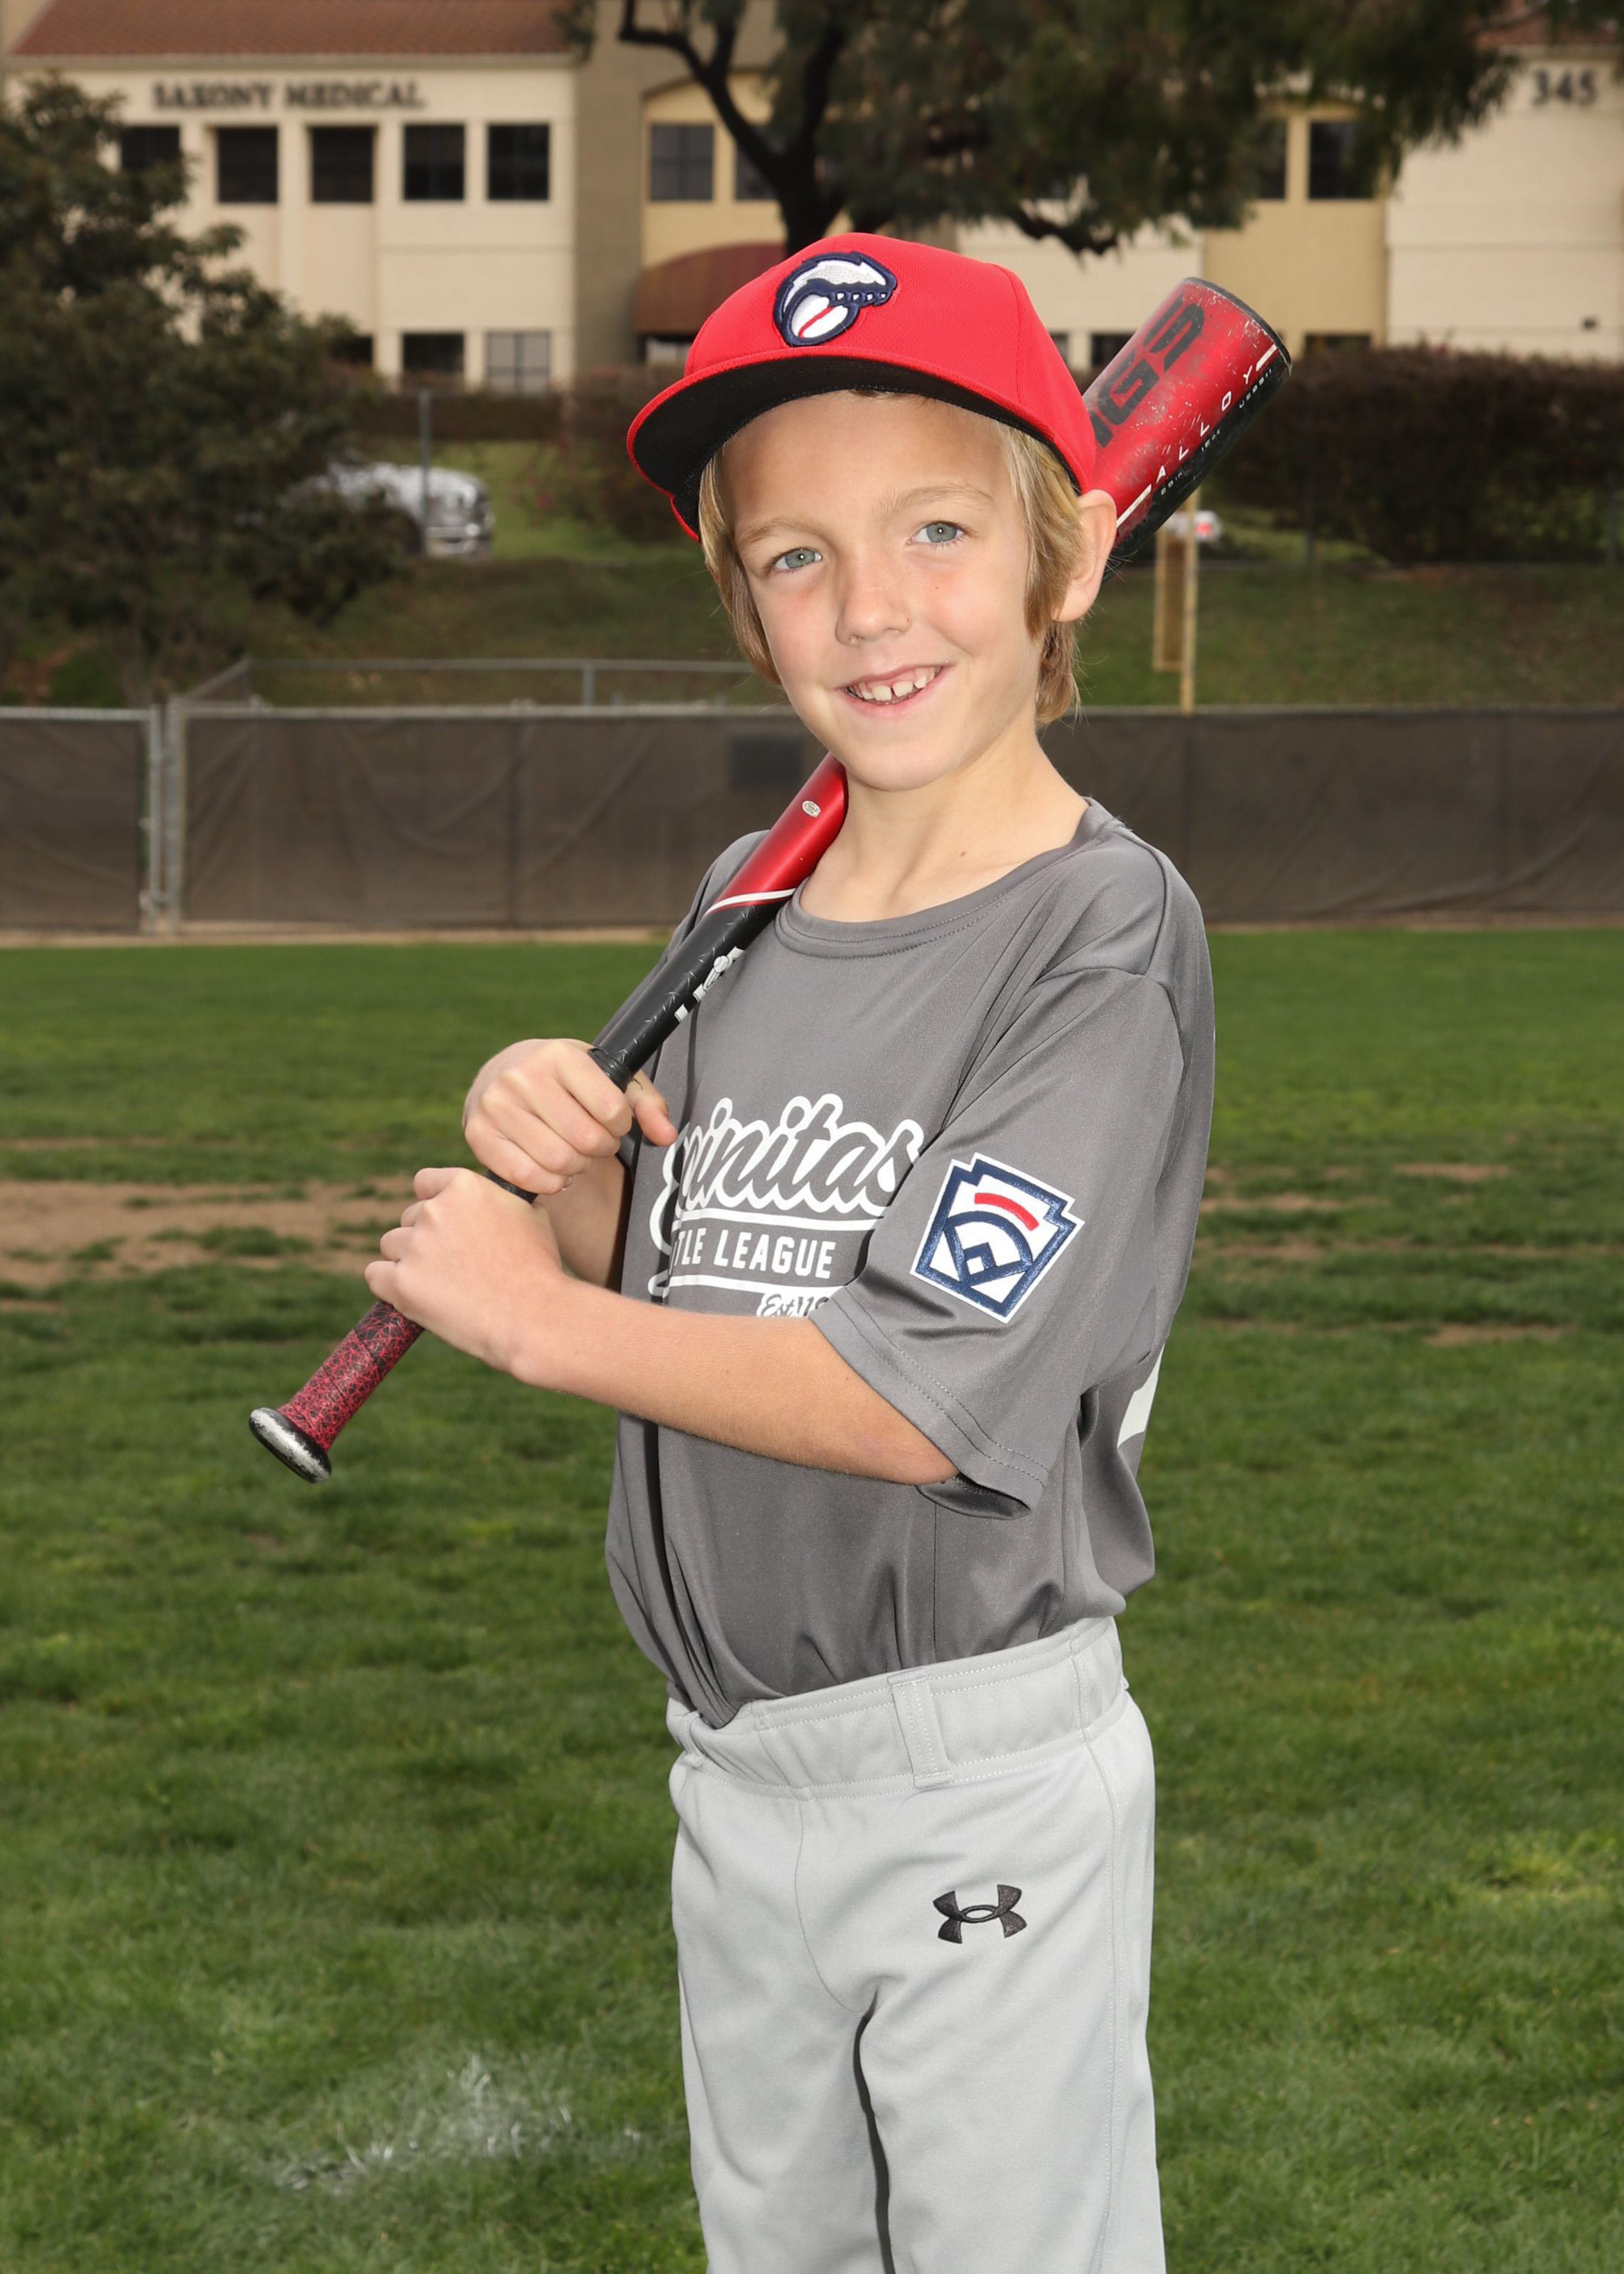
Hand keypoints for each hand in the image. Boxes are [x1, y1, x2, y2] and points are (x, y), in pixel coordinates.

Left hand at [364, 1166, 571, 1377]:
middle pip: (408, 1218)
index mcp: (464, 1186)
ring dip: (408, 1262)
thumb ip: (500, 1201)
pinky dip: (390, 1286)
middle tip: (453, 1266)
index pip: (424, 1183)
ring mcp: (416, 1246)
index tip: (447, 1226)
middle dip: (425, 1238)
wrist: (534, 1317)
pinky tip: (415, 1297)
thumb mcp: (531, 1216)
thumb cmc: (539, 1269)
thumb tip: (494, 1199)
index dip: (435, 1205)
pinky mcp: (401, 1283)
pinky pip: (376, 1275)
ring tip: (441, 1285)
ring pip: (391, 1246)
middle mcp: (435, 1210)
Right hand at [462, 1038, 676, 1195]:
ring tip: (573, 1152)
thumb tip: (667, 1136)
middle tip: (593, 1141)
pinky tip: (552, 1167)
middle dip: (600, 1148)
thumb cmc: (568, 1080)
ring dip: (577, 1166)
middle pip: (586, 1140)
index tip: (612, 1121)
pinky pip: (527, 1177)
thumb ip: (646, 1104)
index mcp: (559, 1056)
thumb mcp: (609, 1078)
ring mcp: (495, 1106)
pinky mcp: (478, 1135)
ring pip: (558, 1161)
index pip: (611, 1108)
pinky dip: (550, 1182)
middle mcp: (522, 1076)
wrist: (503, 1075)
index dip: (620, 1125)